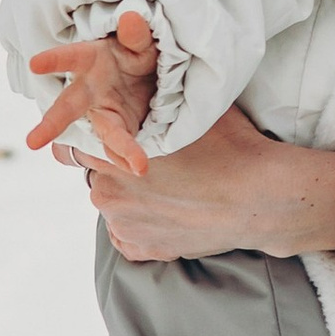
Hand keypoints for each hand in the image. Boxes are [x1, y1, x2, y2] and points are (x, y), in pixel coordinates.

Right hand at [27, 6, 159, 175]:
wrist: (146, 73)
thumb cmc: (133, 51)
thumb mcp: (139, 40)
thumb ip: (136, 35)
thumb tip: (133, 19)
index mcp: (91, 59)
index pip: (71, 57)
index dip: (54, 60)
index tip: (35, 64)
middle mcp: (89, 89)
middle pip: (68, 107)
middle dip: (52, 123)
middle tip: (33, 142)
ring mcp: (103, 111)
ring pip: (104, 133)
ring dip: (115, 151)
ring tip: (135, 167)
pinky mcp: (119, 127)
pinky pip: (120, 144)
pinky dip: (129, 156)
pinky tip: (138, 167)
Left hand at [83, 101, 334, 263]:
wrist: (259, 199)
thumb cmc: (228, 148)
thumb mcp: (186, 110)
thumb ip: (154, 103)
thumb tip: (139, 86)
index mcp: (110, 153)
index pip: (75, 143)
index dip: (96, 137)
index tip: (115, 137)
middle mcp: (106, 192)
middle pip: (98, 173)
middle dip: (119, 168)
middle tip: (157, 163)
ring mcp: (122, 225)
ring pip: (115, 206)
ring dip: (132, 198)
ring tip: (171, 190)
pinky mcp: (140, 250)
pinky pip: (127, 236)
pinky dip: (143, 225)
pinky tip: (170, 213)